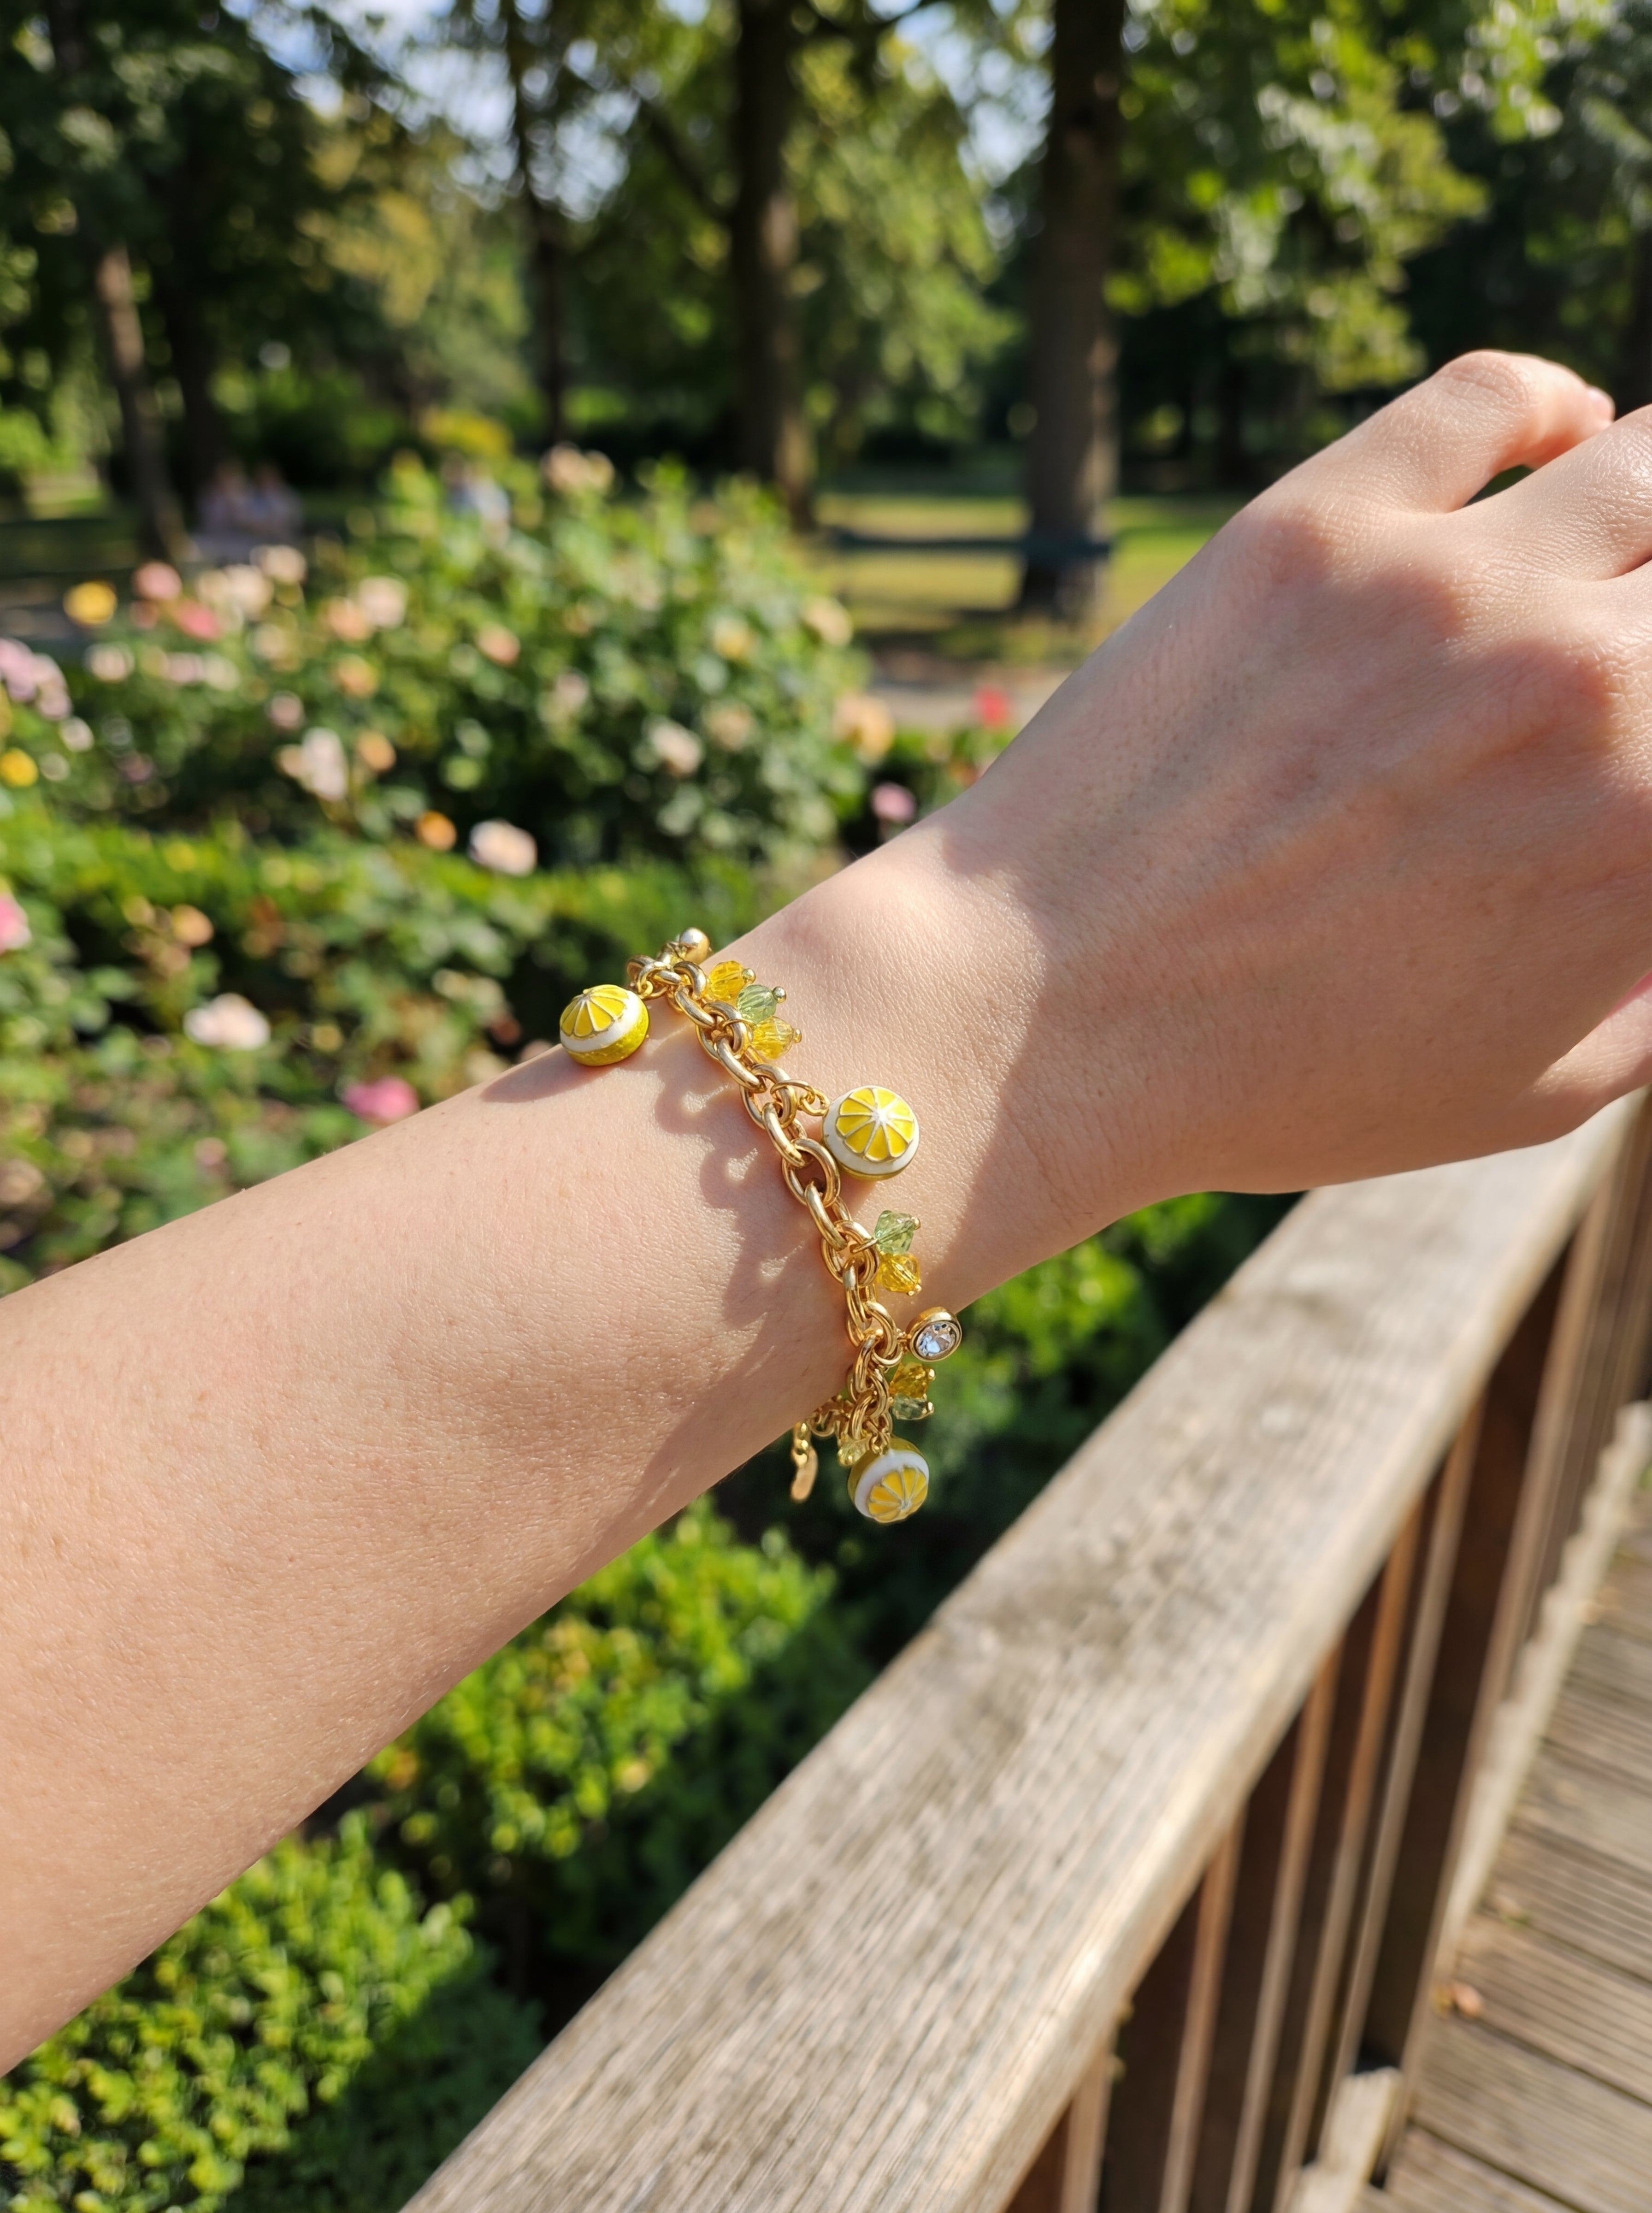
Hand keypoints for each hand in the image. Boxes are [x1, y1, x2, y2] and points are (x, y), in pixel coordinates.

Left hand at [934, 351, 1651, 1213]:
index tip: (1633, 753)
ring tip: (1622, 538)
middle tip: (1622, 652)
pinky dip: (1547, 410)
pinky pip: (1486, 401)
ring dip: (1650, 501)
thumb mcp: (1528, 1088)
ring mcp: (1454, 588)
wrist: (1047, 1021)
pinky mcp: (1320, 524)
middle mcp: (1592, 689)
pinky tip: (1554, 440)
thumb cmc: (1280, 1080)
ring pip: (1647, 466)